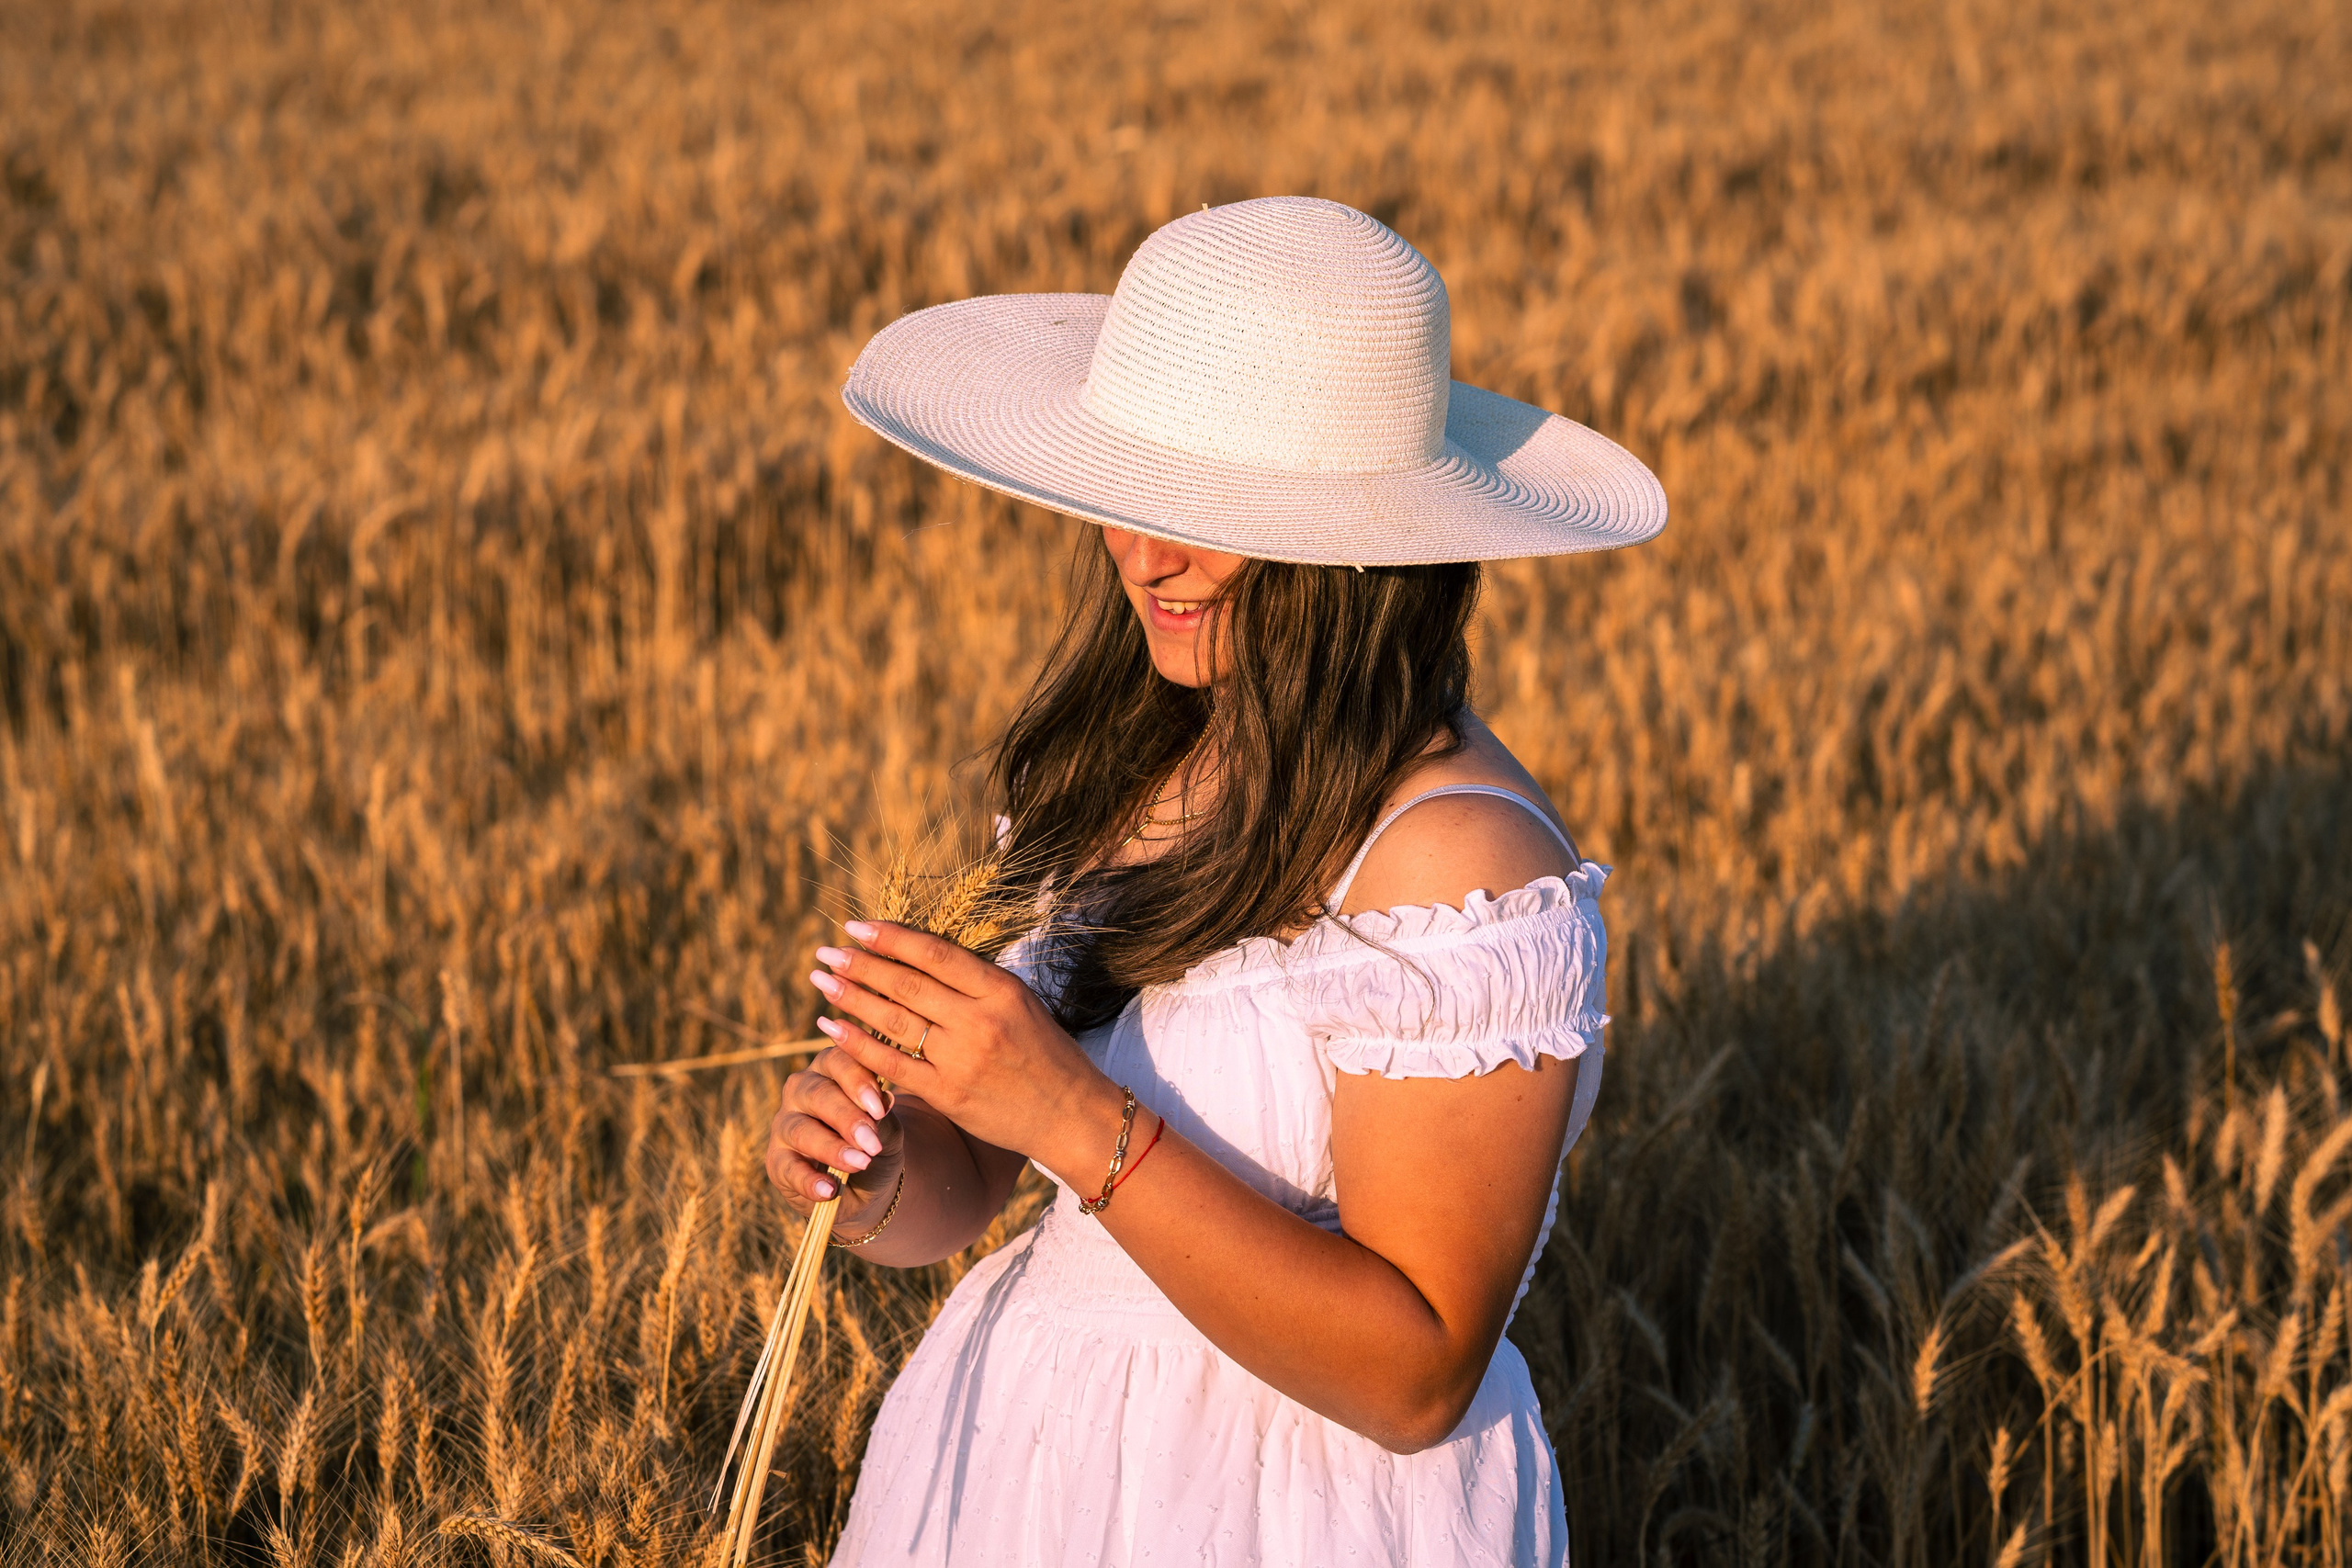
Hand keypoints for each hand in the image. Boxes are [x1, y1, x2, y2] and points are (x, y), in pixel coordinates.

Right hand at [764, 1046, 902, 1218]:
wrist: (867, 1186)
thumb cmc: (876, 1143)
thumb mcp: (888, 1129)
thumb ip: (881, 1116)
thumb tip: (881, 1104)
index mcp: (830, 1070)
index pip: (837, 1061)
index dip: (857, 1081)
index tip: (879, 1107)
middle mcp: (801, 1091)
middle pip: (817, 1094)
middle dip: (847, 1118)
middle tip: (872, 1142)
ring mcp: (784, 1124)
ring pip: (801, 1130)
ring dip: (832, 1149)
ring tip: (861, 1164)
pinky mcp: (776, 1161)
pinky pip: (789, 1168)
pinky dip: (810, 1181)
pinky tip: (830, 1190)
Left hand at [808, 921, 1121, 1176]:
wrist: (1072, 1115)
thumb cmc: (1048, 1055)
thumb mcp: (1023, 1004)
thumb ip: (976, 983)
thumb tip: (920, 954)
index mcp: (1002, 991)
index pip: (935, 954)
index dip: (891, 937)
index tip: (856, 926)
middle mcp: (980, 1021)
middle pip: (907, 984)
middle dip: (860, 965)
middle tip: (827, 952)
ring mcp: (962, 1059)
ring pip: (894, 1020)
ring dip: (851, 998)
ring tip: (822, 981)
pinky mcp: (948, 1094)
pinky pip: (892, 1064)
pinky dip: (857, 1044)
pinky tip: (830, 1027)